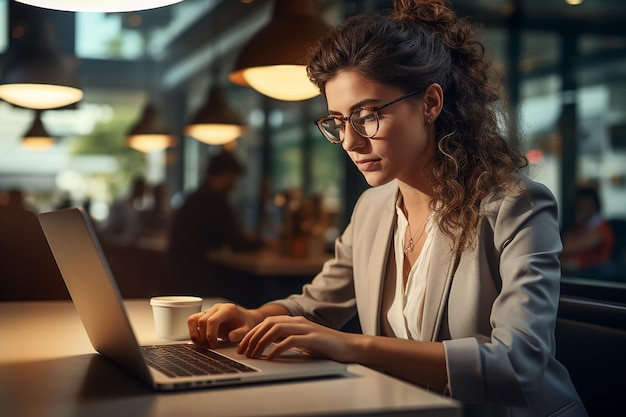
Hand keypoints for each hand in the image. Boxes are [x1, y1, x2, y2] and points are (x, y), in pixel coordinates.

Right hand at [187, 303, 263, 347]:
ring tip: (203, 344)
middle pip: (202, 321)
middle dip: (204, 337)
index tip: (213, 345)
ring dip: (195, 334)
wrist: (245, 318)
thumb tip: (230, 336)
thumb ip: (240, 334)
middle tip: (211, 346)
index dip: (210, 334)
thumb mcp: (247, 329)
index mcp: (227, 309)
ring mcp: (209, 311)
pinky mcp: (204, 316)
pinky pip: (192, 321)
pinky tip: (200, 341)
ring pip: (193, 319)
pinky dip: (193, 332)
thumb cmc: (245, 323)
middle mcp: (216, 308)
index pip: (212, 320)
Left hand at [237, 315, 358, 362]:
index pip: (268, 322)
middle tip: (244, 351)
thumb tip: (270, 347)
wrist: (350, 347)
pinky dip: (277, 349)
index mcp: (295, 322)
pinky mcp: (313, 338)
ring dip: (261, 342)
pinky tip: (271, 358)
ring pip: (276, 329)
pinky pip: (290, 341)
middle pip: (268, 323)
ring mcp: (306, 328)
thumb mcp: (304, 343)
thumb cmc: (327, 347)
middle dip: (253, 337)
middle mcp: (299, 322)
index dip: (253, 333)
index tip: (243, 346)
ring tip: (254, 354)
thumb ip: (288, 340)